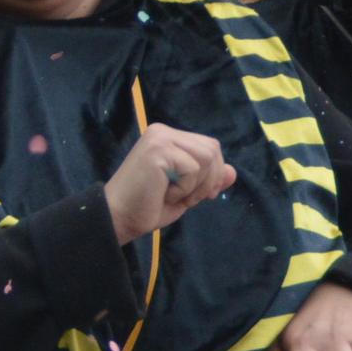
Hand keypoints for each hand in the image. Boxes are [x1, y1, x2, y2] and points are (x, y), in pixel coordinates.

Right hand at [103, 123, 235, 244]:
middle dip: (208, 180)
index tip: (198, 196)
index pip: (209, 147)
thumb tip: (233, 171)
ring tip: (174, 196)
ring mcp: (159, 138)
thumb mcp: (186, 193)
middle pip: (212, 149)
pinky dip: (185, 189)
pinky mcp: (157, 149)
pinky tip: (165, 194)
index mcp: (167, 138)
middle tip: (184, 198)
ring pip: (206, 157)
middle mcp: (162, 132)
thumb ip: (208, 180)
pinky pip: (192, 168)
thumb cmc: (147, 207)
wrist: (119, 218)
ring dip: (196, 186)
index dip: (212, 174)